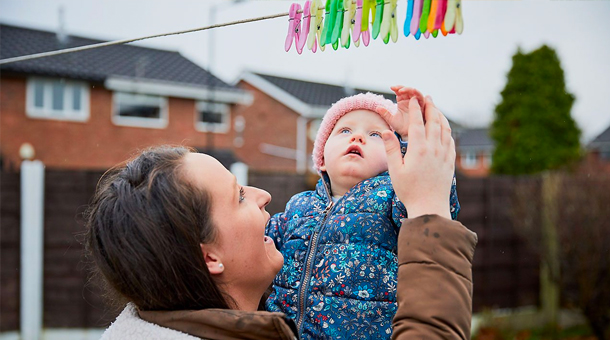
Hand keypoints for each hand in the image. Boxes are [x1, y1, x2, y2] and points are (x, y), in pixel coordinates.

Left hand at [376, 86, 424, 137]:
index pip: (401, 92)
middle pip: (409, 90)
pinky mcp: (422, 108)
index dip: (397, 88)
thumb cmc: (400, 128)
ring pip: (416, 93)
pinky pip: (422, 99)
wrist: (408, 136)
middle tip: (397, 89)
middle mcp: (410, 102)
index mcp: (402, 102)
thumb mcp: (391, 120)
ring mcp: (417, 104)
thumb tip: (377, 108)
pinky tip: (413, 96)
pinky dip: (418, 95)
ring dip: (410, 89)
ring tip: (403, 90)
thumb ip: (385, 114)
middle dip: (403, 88)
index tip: (392, 87)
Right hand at [382, 96, 454, 219]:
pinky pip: (451, 141)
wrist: (430, 207)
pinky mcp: (450, 162)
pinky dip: (448, 130)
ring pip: (445, 129)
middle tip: (428, 97)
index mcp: (418, 149)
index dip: (415, 109)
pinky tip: (445, 129)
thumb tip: (386, 131)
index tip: (414, 100)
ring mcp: (444, 155)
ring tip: (436, 109)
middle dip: (431, 107)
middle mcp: (434, 149)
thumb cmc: (409, 191)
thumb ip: (391, 149)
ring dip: (440, 116)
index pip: (417, 123)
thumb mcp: (395, 171)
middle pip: (434, 122)